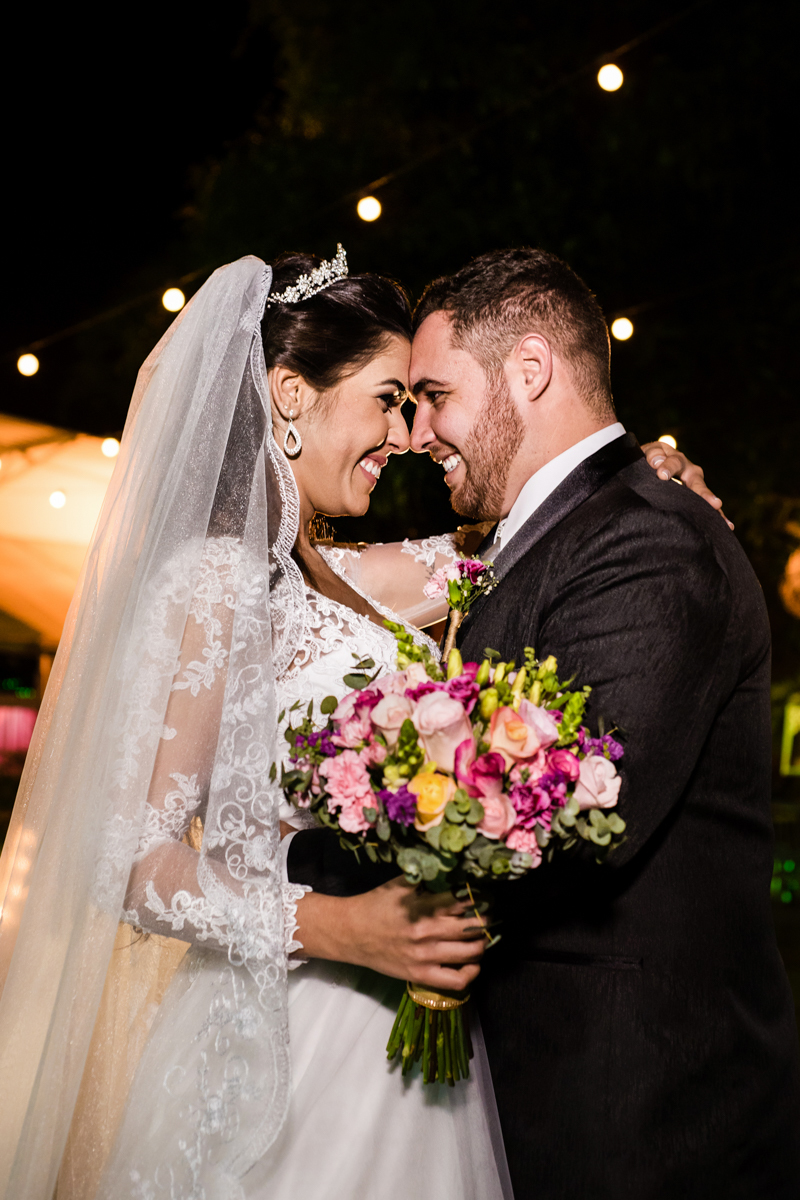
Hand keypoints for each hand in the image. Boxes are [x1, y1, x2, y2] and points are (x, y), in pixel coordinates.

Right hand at [295, 876, 486, 990]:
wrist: (350, 933)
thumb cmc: (376, 905)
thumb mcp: (400, 884)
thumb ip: (426, 877)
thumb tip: (454, 869)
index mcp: (423, 906)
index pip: (464, 901)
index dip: (479, 897)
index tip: (484, 895)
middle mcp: (427, 932)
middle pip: (472, 927)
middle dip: (486, 919)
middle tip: (489, 915)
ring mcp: (425, 957)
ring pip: (469, 952)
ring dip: (482, 943)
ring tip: (482, 935)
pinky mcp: (420, 976)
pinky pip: (456, 980)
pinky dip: (471, 972)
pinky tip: (474, 962)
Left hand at [641, 441, 733, 529]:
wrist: (652, 465)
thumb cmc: (651, 458)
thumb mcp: (649, 450)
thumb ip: (653, 453)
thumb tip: (657, 462)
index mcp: (678, 459)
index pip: (675, 463)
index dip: (668, 468)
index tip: (661, 475)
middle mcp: (690, 473)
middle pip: (698, 483)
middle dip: (704, 494)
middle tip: (715, 503)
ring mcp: (694, 486)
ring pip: (704, 498)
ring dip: (713, 509)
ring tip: (724, 521)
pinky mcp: (693, 499)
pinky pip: (704, 508)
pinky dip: (715, 516)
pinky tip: (727, 526)